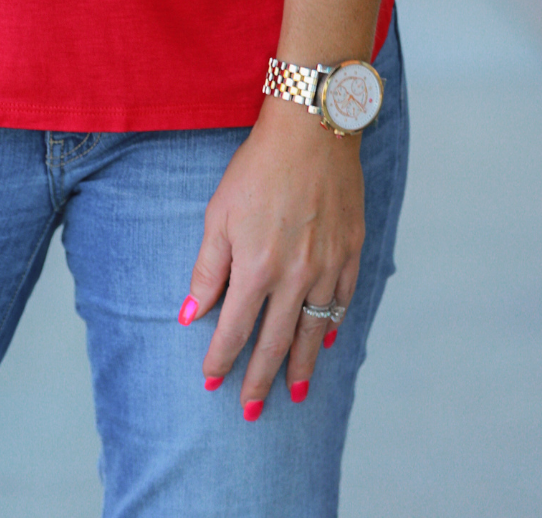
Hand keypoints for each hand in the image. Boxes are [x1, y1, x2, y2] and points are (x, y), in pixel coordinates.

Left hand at [179, 95, 363, 416]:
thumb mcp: (219, 215)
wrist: (311, 129)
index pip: (234, 330)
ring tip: (296, 393)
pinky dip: (334, 324)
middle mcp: (296, 277)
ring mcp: (328, 266)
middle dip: (260, 380)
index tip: (211, 382)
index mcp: (257, 269)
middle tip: (251, 412)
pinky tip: (327, 340)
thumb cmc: (257, 168)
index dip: (221, 360)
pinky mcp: (352, 251)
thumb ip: (207, 270)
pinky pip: (343, 300)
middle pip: (276, 343)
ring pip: (314, 331)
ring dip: (304, 366)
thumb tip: (189, 315)